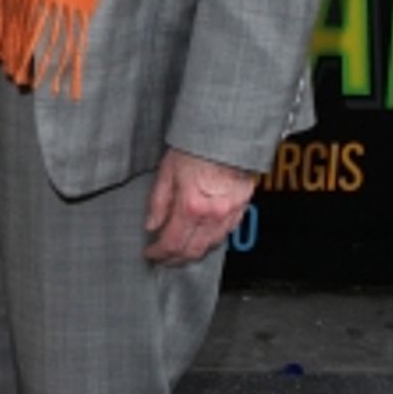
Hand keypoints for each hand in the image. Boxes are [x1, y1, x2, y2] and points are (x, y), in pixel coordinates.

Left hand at [144, 148, 256, 265]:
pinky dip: (211, 241)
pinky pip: (225, 234)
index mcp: (191, 206)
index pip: (172, 243)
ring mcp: (229, 214)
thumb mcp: (167, 170)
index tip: (151, 252)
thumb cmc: (198, 146)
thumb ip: (158, 201)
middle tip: (163, 257)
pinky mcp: (241, 208)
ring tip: (180, 251)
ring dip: (193, 253)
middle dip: (174, 259)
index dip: (158, 253)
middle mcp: (212, 214)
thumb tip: (152, 224)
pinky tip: (201, 238)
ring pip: (210, 246)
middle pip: (192, 252)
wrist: (227, 134)